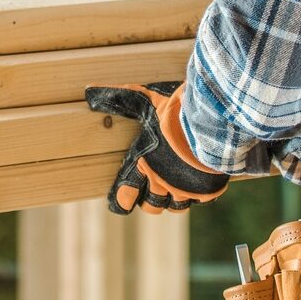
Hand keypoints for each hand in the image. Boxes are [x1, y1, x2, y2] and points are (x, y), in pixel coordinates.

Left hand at [85, 81, 229, 214]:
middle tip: (152, 192)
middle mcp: (163, 183)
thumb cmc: (173, 113)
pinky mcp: (208, 189)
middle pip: (152, 208)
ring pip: (177, 207)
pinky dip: (200, 193)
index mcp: (144, 166)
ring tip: (177, 187)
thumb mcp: (144, 101)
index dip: (122, 201)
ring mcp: (186, 189)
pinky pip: (201, 200)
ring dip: (175, 199)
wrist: (211, 122)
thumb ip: (119, 99)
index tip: (122, 202)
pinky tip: (200, 181)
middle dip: (150, 202)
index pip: (126, 196)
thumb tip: (89, 91)